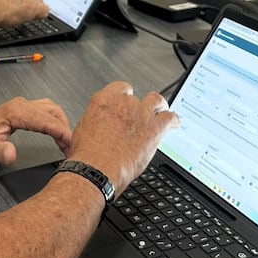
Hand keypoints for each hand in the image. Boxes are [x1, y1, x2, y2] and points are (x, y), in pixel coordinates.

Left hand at [0, 97, 69, 167]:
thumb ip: (1, 152)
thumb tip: (12, 154)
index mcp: (15, 112)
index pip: (46, 120)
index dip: (62, 132)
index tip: (72, 144)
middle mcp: (19, 105)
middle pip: (52, 112)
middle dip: (65, 129)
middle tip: (72, 148)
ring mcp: (20, 106)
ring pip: (50, 109)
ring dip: (60, 124)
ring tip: (67, 143)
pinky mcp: (20, 110)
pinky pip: (43, 111)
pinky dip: (54, 121)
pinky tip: (57, 133)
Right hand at [67, 81, 178, 196]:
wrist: (96, 168)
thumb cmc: (87, 154)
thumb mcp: (83, 128)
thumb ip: (96, 120)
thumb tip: (99, 123)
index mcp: (103, 100)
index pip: (120, 88)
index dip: (125, 96)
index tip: (126, 102)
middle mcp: (123, 103)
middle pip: (137, 97)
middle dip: (139, 106)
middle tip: (141, 114)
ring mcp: (140, 114)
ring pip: (156, 100)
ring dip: (159, 106)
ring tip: (161, 110)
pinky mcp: (154, 127)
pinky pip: (170, 118)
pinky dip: (173, 120)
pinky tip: (174, 123)